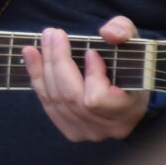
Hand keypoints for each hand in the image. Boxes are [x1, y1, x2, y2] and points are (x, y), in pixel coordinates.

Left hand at [21, 15, 146, 141]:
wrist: (128, 92)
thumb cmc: (132, 66)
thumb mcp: (135, 42)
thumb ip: (124, 32)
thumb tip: (107, 33)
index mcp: (128, 111)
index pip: (97, 99)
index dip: (91, 75)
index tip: (91, 53)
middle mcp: (107, 127)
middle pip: (71, 97)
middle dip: (58, 61)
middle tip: (53, 33)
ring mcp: (87, 132)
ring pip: (56, 99)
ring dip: (44, 65)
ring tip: (43, 39)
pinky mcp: (70, 129)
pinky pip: (47, 103)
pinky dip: (37, 76)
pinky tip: (30, 54)